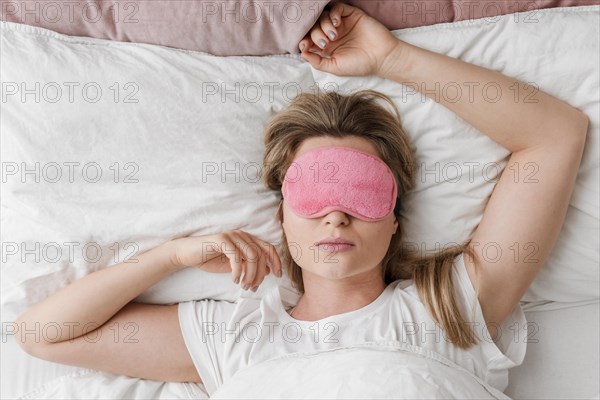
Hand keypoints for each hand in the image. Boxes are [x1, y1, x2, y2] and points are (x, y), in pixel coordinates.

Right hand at [168, 230, 282, 290]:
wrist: (188, 254)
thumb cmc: (211, 259)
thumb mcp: (235, 265)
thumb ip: (249, 266)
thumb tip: (268, 272)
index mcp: (248, 240)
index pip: (269, 248)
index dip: (276, 262)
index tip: (278, 276)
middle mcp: (242, 235)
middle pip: (261, 255)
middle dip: (260, 274)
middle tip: (252, 287)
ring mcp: (232, 236)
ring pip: (252, 256)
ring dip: (250, 274)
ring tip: (244, 285)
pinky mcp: (221, 239)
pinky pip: (236, 256)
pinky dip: (238, 271)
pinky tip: (234, 279)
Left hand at [298, 2, 403, 76]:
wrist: (381, 57)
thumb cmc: (360, 65)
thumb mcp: (335, 67)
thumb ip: (317, 62)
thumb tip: (302, 53)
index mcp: (327, 48)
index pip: (309, 39)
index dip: (304, 40)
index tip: (305, 45)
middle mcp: (332, 34)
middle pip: (314, 27)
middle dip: (316, 34)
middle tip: (326, 43)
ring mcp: (342, 24)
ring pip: (323, 17)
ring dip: (324, 25)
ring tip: (334, 35)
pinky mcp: (351, 15)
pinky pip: (337, 8)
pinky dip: (333, 13)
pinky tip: (336, 23)